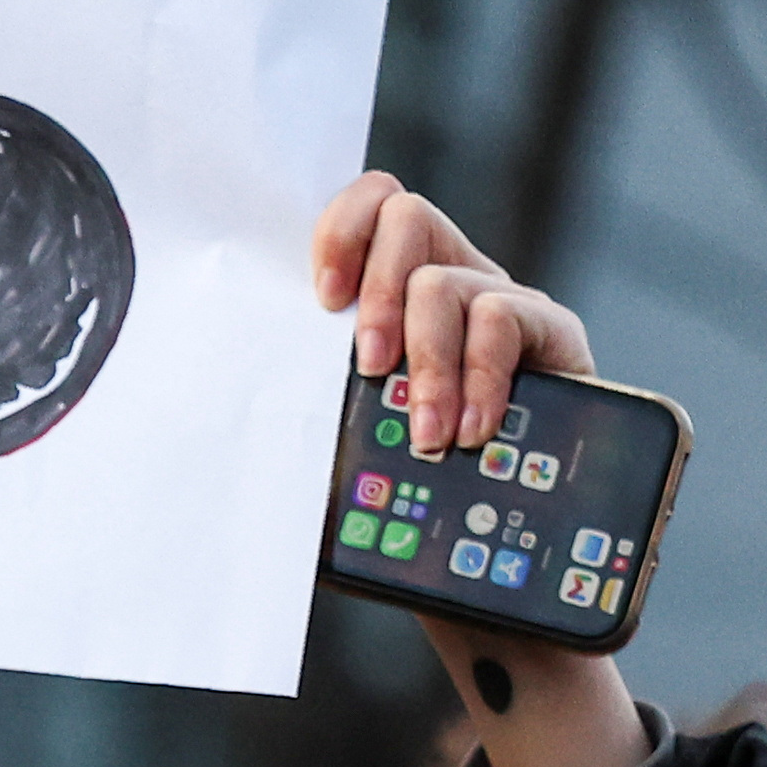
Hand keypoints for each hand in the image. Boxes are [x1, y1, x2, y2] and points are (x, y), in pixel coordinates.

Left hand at [314, 172, 637, 766]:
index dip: (339, 230)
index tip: (319, 302)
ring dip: (427, 361)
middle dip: (376, 292)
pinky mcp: (552, 335)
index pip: (367, 204)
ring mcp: (503, 302)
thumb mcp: (338, 457)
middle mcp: (447, 280)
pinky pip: (509, 318)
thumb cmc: (401, 506)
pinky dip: (480, 378)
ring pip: (448, 279)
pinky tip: (469, 433)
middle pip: (406, 212)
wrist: (491, 562)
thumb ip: (302, 423)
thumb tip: (213, 440)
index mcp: (386, 295)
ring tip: (426, 435)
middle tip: (367, 371)